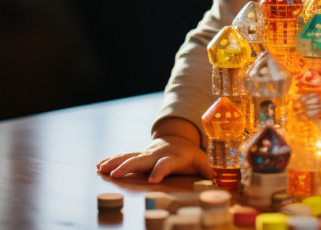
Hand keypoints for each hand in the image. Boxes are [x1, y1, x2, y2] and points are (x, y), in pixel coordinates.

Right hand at [96, 135, 210, 182]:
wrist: (179, 138)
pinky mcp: (139, 153)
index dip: (160, 171)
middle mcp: (158, 153)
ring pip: (130, 156)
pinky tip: (99, 165)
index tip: (153, 180)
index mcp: (174, 156)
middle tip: (117, 174)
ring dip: (116, 163)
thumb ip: (209, 171)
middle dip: (129, 166)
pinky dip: (111, 160)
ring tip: (102, 169)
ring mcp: (147, 152)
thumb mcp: (203, 161)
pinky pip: (124, 156)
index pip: (166, 164)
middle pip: (142, 159)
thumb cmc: (191, 155)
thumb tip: (220, 182)